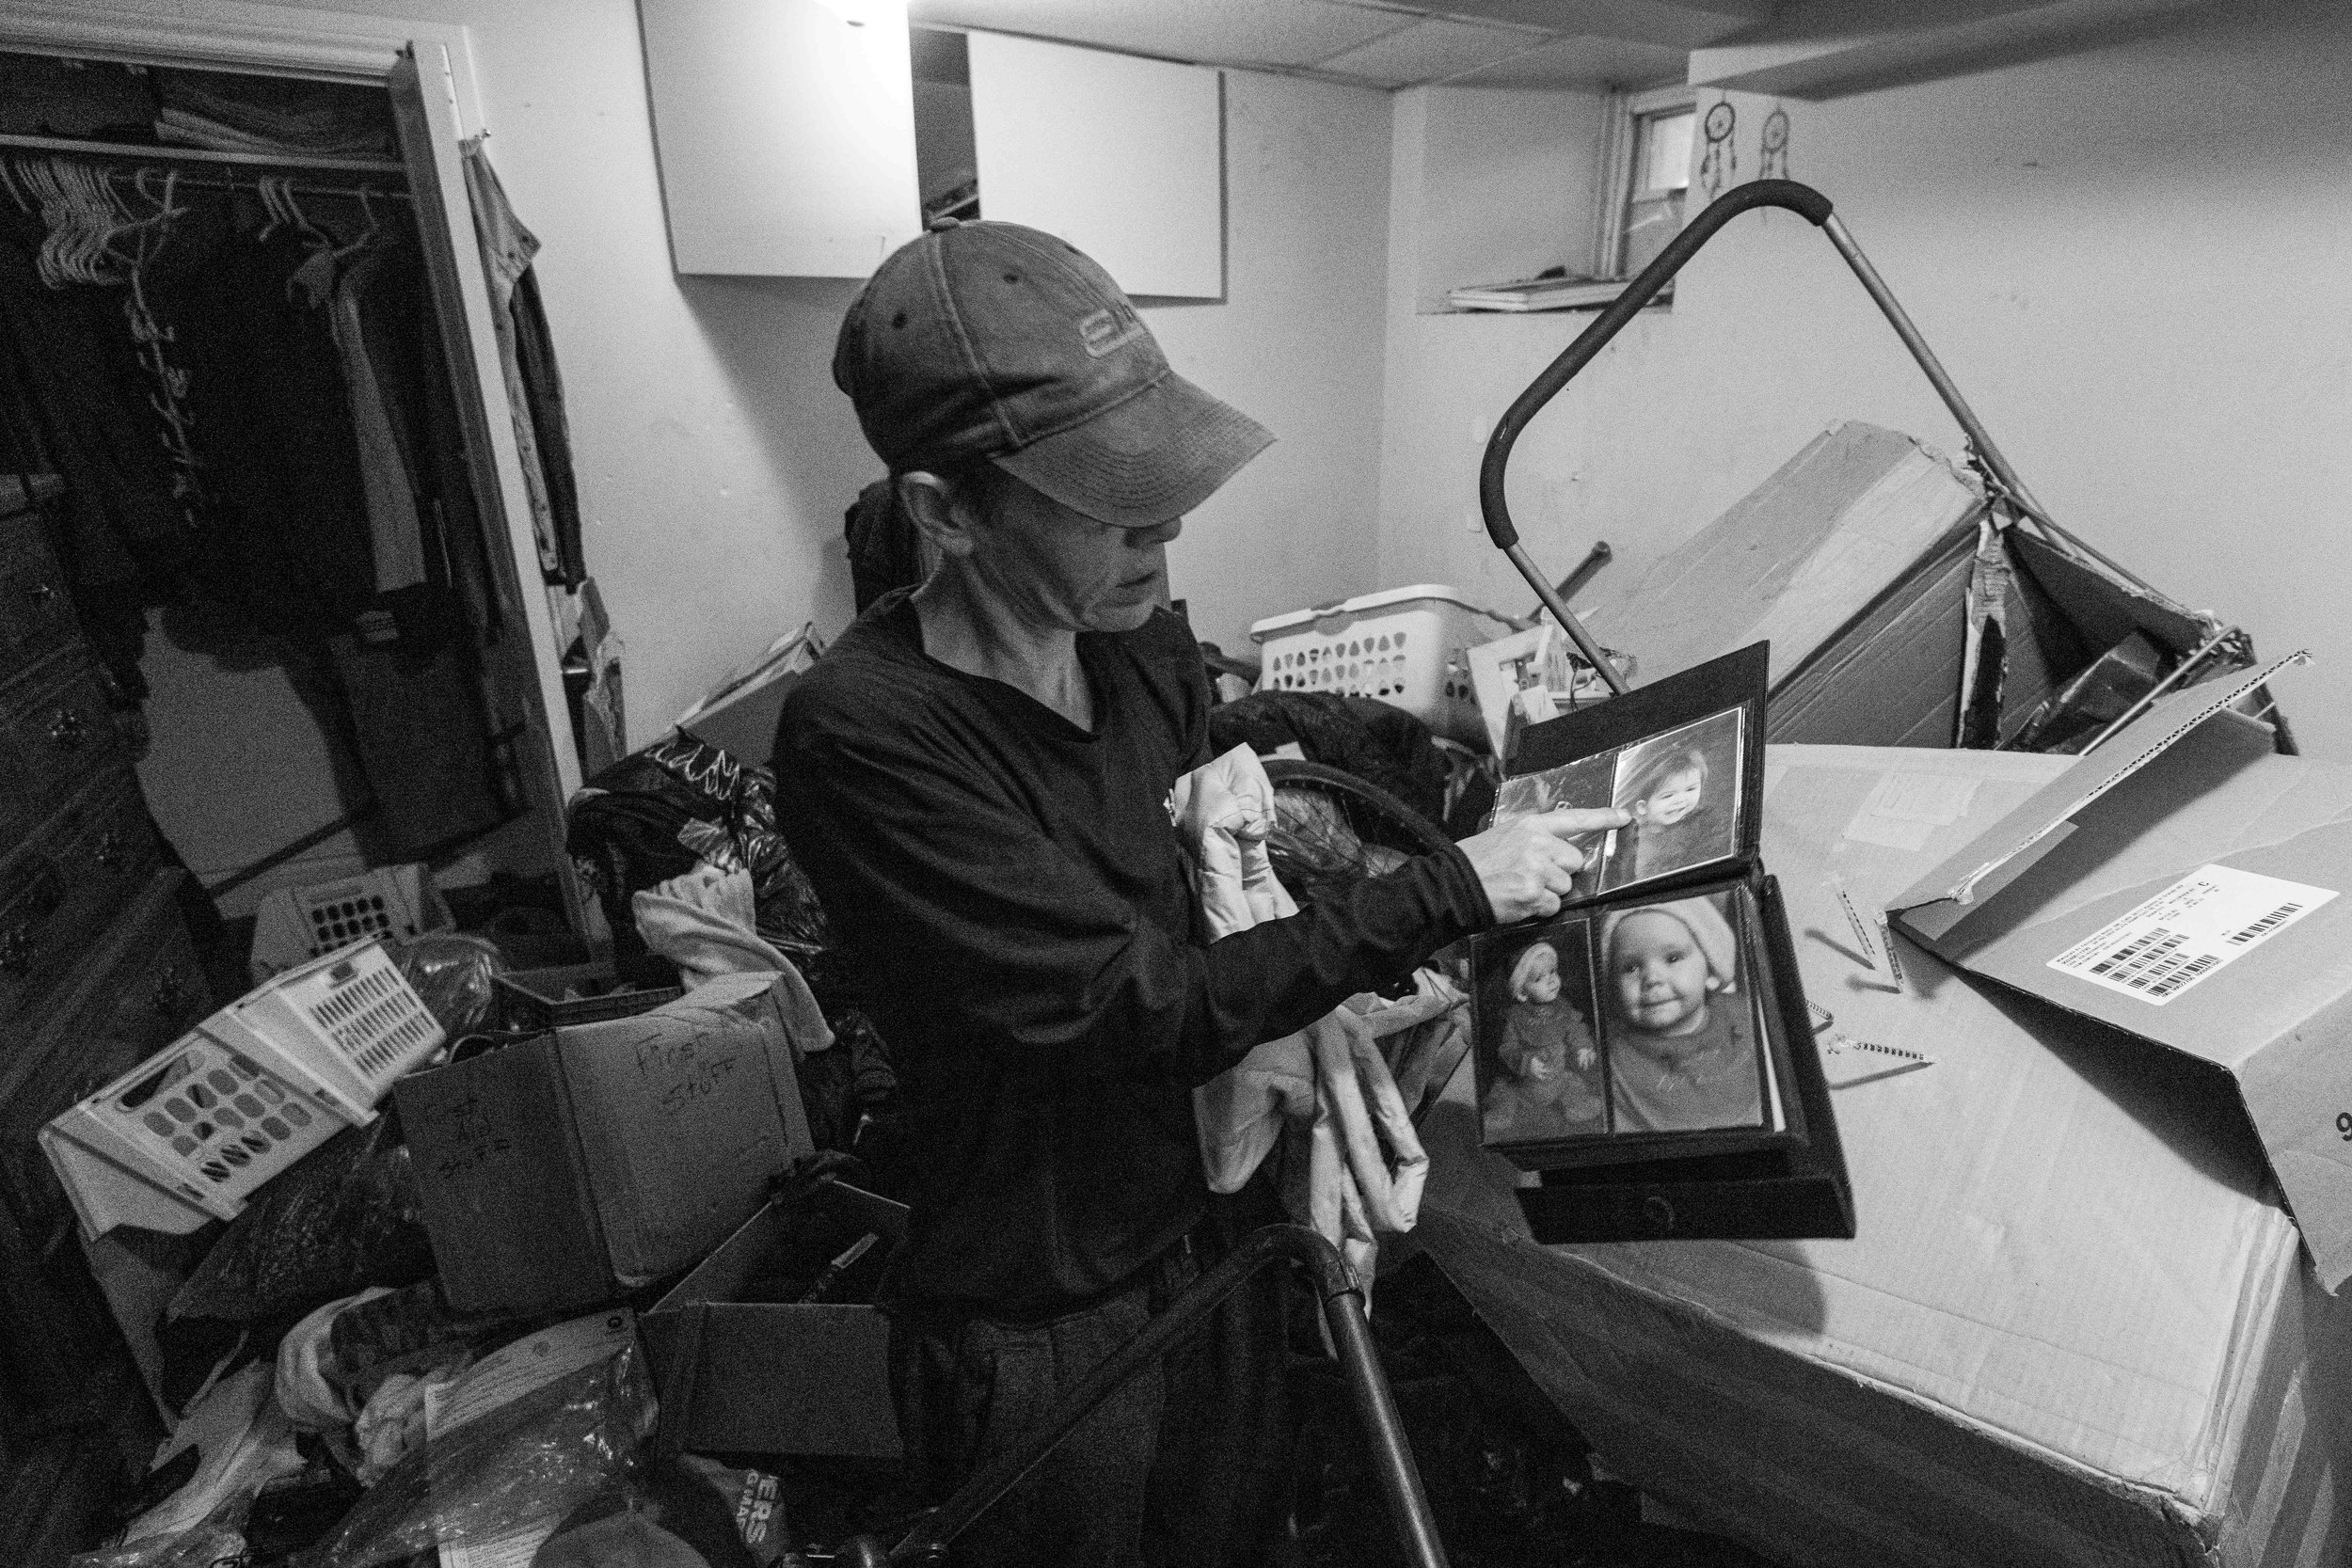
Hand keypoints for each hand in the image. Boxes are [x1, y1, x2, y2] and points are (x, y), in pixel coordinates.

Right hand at [1458, 809, 1628, 924]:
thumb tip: (1561, 853)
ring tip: (1522, 887)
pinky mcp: (1534, 895)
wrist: (1453, 884)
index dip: (1602, 818)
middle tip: (1533, 874)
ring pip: (1566, 886)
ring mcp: (1537, 870)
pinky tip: (1519, 900)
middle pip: (1575, 861)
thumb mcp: (1506, 835)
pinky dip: (1539, 908)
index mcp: (1531, 825)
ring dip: (1549, 892)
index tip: (1624, 817)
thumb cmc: (1477, 861)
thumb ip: (1535, 839)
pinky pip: (1554, 906)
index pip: (1574, 818)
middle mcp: (1538, 844)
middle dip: (1560, 872)